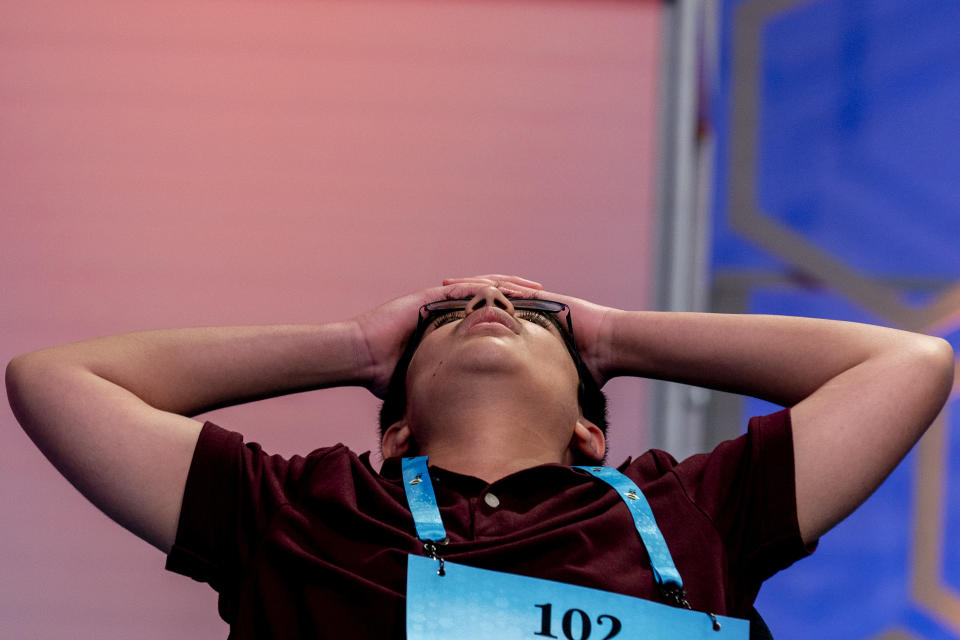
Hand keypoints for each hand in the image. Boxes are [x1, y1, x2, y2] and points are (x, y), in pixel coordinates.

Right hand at [353, 275, 543, 396]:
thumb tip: (468, 423)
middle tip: (549, 299)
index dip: (516, 317)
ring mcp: (438, 300)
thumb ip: (447, 393)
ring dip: (509, 286)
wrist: (361, 359)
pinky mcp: (429, 297)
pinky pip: (461, 288)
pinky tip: (502, 287)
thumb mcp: (427, 384)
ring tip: (535, 288)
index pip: (491, 317)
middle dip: (521, 297)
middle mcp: (448, 309)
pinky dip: (483, 287)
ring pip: (483, 288)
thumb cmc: (386, 376)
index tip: (540, 322)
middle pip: (494, 298)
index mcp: (452, 326)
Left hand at [440, 277, 619, 385]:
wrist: (606, 348)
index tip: (434, 329)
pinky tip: (473, 284)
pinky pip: (510, 288)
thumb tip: (518, 434)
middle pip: (480, 305)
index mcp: (516, 334)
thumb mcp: (546, 386)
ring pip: (490, 292)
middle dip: (455, 303)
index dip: (459, 326)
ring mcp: (529, 304)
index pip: (480, 326)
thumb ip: (529, 401)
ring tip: (444, 286)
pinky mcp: (539, 297)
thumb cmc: (585, 370)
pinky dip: (491, 285)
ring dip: (467, 288)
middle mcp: (520, 316)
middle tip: (429, 301)